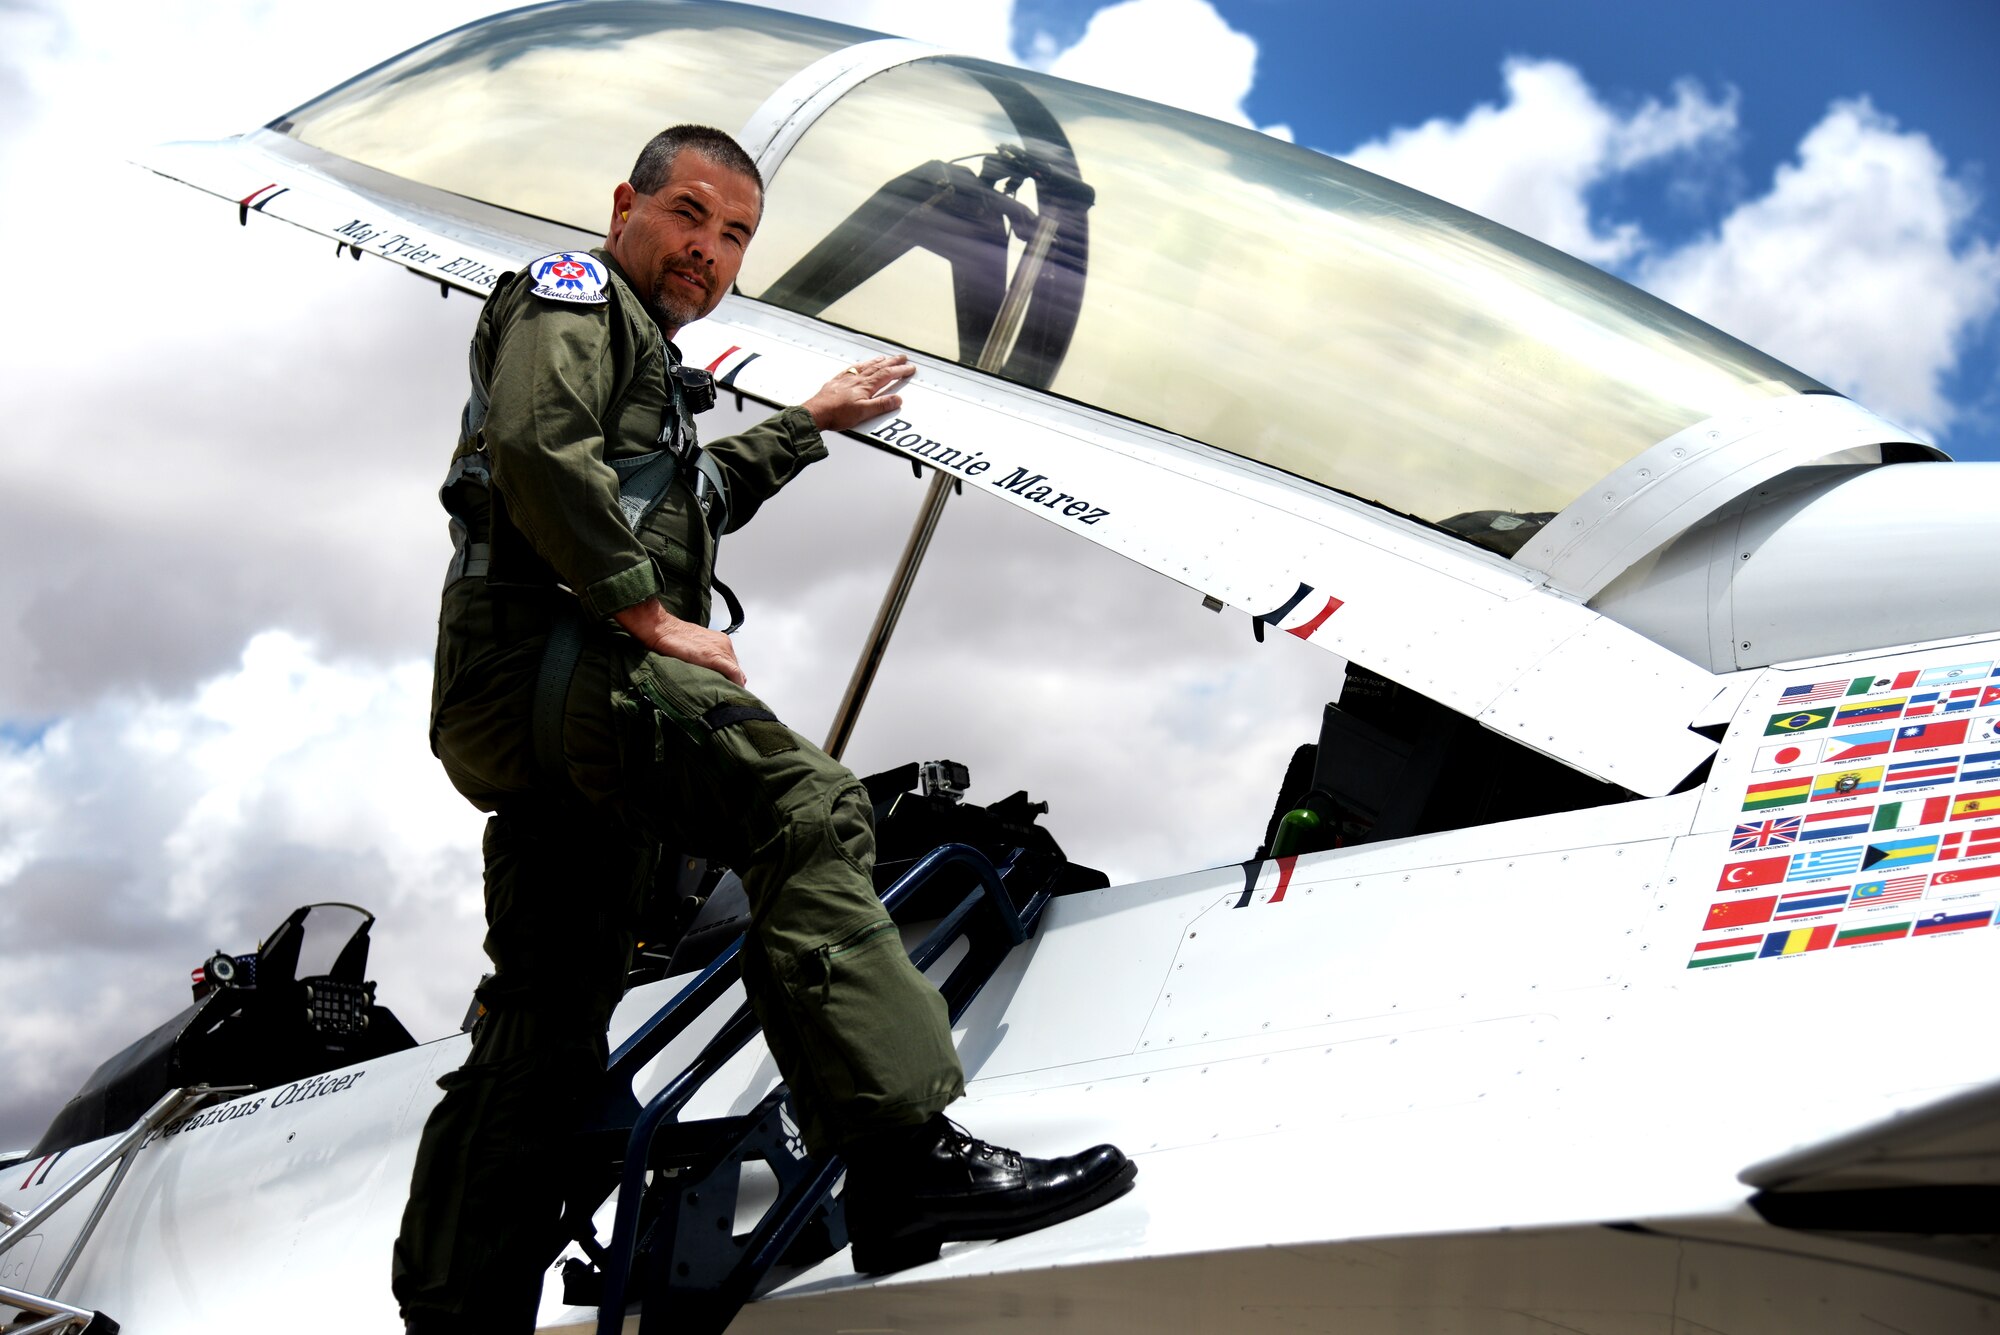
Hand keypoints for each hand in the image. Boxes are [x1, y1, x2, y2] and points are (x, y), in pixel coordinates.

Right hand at [613, 596, 746, 685]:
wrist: (663, 629)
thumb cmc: (673, 639)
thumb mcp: (694, 648)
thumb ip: (704, 659)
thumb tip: (707, 674)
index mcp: (721, 641)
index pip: (733, 664)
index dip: (731, 678)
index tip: (727, 688)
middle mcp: (725, 645)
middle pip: (736, 669)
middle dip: (731, 681)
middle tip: (724, 694)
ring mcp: (721, 650)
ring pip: (736, 673)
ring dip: (731, 683)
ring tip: (723, 695)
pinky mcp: (715, 657)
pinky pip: (733, 673)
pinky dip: (735, 683)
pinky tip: (731, 692)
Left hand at [802, 354, 914, 431]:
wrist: (816, 412)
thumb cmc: (836, 414)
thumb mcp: (863, 413)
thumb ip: (881, 405)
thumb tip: (897, 399)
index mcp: (865, 386)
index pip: (887, 375)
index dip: (900, 371)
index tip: (909, 368)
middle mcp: (857, 379)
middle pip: (879, 367)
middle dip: (892, 362)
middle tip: (902, 358)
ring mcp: (847, 378)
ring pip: (866, 366)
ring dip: (878, 361)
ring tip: (885, 358)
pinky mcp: (837, 381)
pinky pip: (852, 368)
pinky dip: (860, 365)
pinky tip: (860, 365)